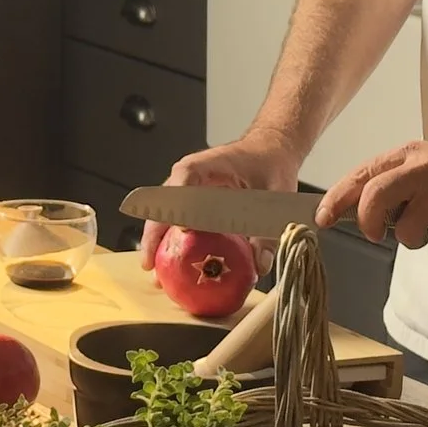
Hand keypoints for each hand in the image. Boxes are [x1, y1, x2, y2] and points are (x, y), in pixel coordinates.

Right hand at [138, 129, 303, 267]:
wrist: (268, 151)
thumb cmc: (267, 163)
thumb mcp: (275, 195)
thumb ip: (268, 232)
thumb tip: (259, 265)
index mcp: (205, 165)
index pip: (184, 180)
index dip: (179, 204)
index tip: (182, 231)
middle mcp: (188, 177)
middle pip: (162, 203)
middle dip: (154, 236)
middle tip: (153, 265)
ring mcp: (186, 190)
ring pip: (163, 216)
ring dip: (159, 244)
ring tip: (159, 275)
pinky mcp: (191, 203)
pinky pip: (176, 223)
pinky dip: (172, 244)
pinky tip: (176, 268)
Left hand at [314, 137, 427, 250]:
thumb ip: (398, 182)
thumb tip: (362, 212)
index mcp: (408, 155)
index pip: (361, 176)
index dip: (336, 199)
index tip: (321, 219)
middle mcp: (421, 168)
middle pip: (373, 198)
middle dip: (368, 223)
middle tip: (375, 235)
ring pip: (408, 230)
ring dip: (418, 239)